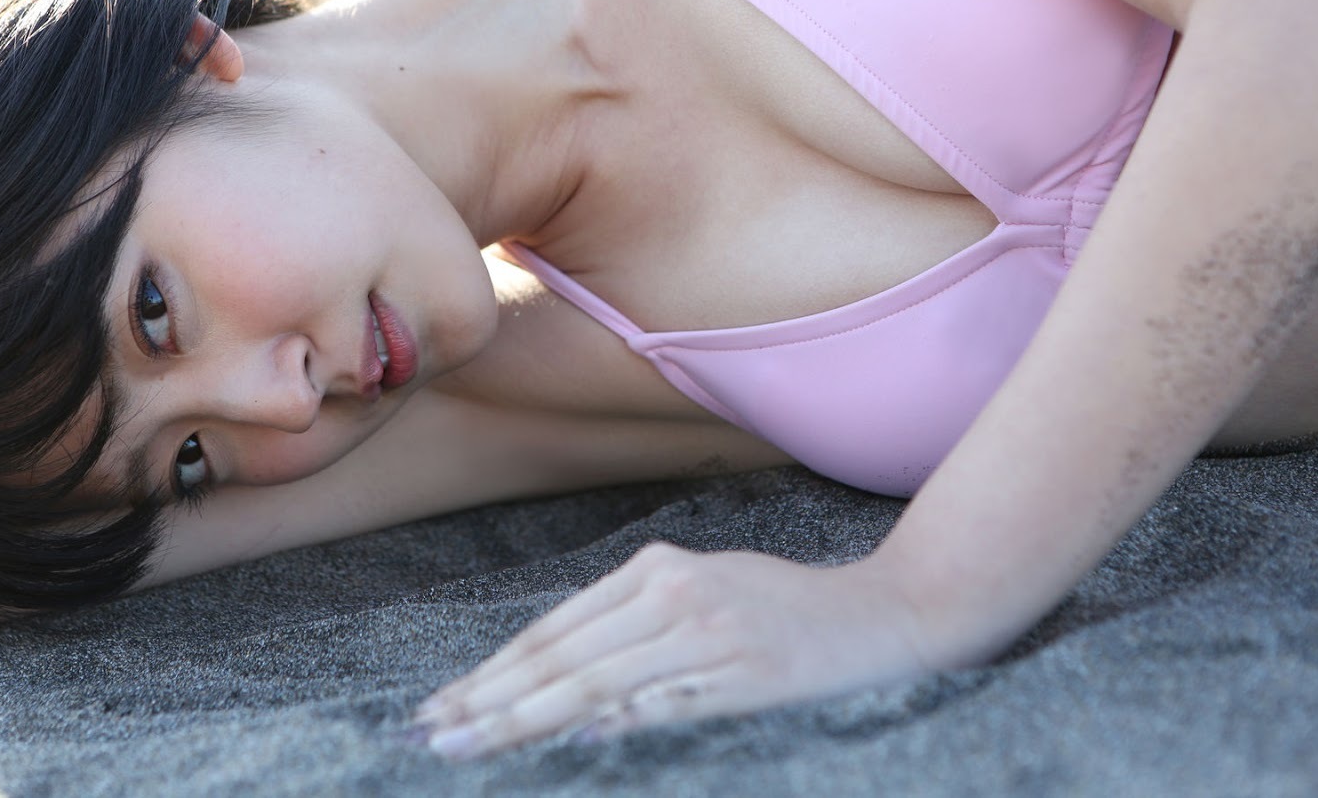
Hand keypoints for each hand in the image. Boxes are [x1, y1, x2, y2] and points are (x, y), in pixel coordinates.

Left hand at [412, 542, 932, 757]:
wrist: (885, 611)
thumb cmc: (787, 605)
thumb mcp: (703, 589)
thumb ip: (634, 625)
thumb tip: (569, 688)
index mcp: (656, 570)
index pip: (554, 629)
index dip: (493, 670)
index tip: (443, 704)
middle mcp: (673, 594)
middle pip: (562, 657)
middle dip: (490, 699)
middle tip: (432, 733)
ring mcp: (707, 633)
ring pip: (597, 683)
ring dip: (527, 719)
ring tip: (473, 746)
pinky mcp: (744, 674)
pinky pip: (666, 704)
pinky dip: (616, 722)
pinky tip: (572, 739)